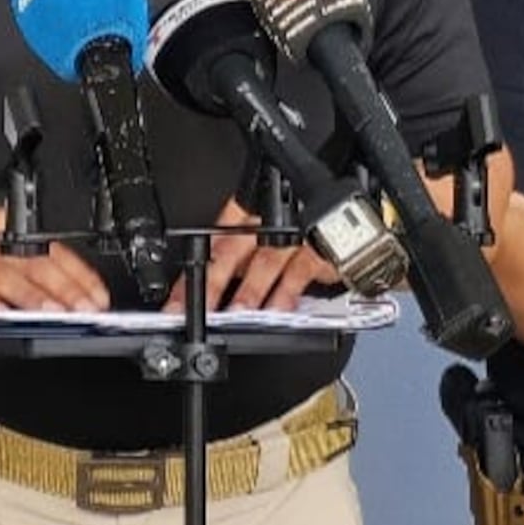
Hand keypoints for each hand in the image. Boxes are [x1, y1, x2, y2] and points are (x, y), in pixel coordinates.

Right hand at [0, 205, 110, 314]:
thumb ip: (23, 260)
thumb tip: (65, 288)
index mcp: (6, 229)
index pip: (52, 250)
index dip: (80, 275)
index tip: (98, 295)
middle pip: (38, 266)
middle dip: (68, 291)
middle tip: (89, 310)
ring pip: (12, 281)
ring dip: (38, 300)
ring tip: (60, 315)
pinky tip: (15, 321)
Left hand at [169, 194, 336, 313]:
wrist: (347, 208)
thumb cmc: (305, 218)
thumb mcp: (268, 229)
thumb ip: (243, 254)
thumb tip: (216, 290)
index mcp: (246, 213)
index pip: (212, 244)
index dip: (193, 274)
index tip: (176, 304)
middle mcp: (266, 224)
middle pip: (231, 254)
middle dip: (211, 286)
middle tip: (194, 312)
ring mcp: (293, 235)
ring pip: (264, 263)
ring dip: (249, 292)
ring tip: (234, 316)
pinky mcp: (319, 248)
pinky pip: (300, 272)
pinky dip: (288, 294)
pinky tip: (277, 311)